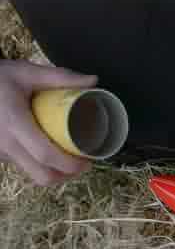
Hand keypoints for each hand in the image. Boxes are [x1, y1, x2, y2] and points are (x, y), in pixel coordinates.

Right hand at [0, 60, 96, 185]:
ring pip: (33, 175)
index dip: (70, 164)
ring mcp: (1, 152)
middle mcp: (5, 143)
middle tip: (82, 164)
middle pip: (43, 176)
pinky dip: (40, 166)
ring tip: (69, 158)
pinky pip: (24, 168)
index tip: (87, 161)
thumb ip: (60, 77)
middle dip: (67, 175)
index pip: (46, 155)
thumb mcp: (25, 72)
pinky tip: (50, 154)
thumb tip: (93, 81)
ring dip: (55, 172)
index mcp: (14, 123)